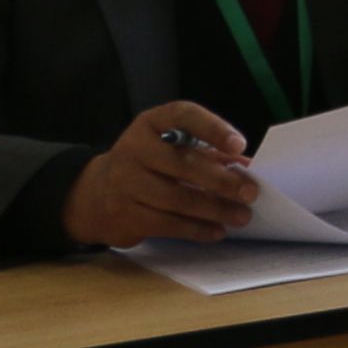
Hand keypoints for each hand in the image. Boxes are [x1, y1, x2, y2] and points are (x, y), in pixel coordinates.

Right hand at [66, 98, 259, 246]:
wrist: (96, 194)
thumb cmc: (148, 165)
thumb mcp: (170, 148)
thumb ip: (208, 153)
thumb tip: (247, 166)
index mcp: (150, 124)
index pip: (183, 116)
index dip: (212, 129)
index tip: (240, 145)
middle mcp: (134, 149)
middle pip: (183, 164)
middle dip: (222, 180)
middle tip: (251, 192)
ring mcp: (125, 183)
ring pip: (177, 199)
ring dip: (214, 209)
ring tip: (241, 216)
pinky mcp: (125, 214)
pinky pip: (168, 224)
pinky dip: (196, 229)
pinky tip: (217, 231)